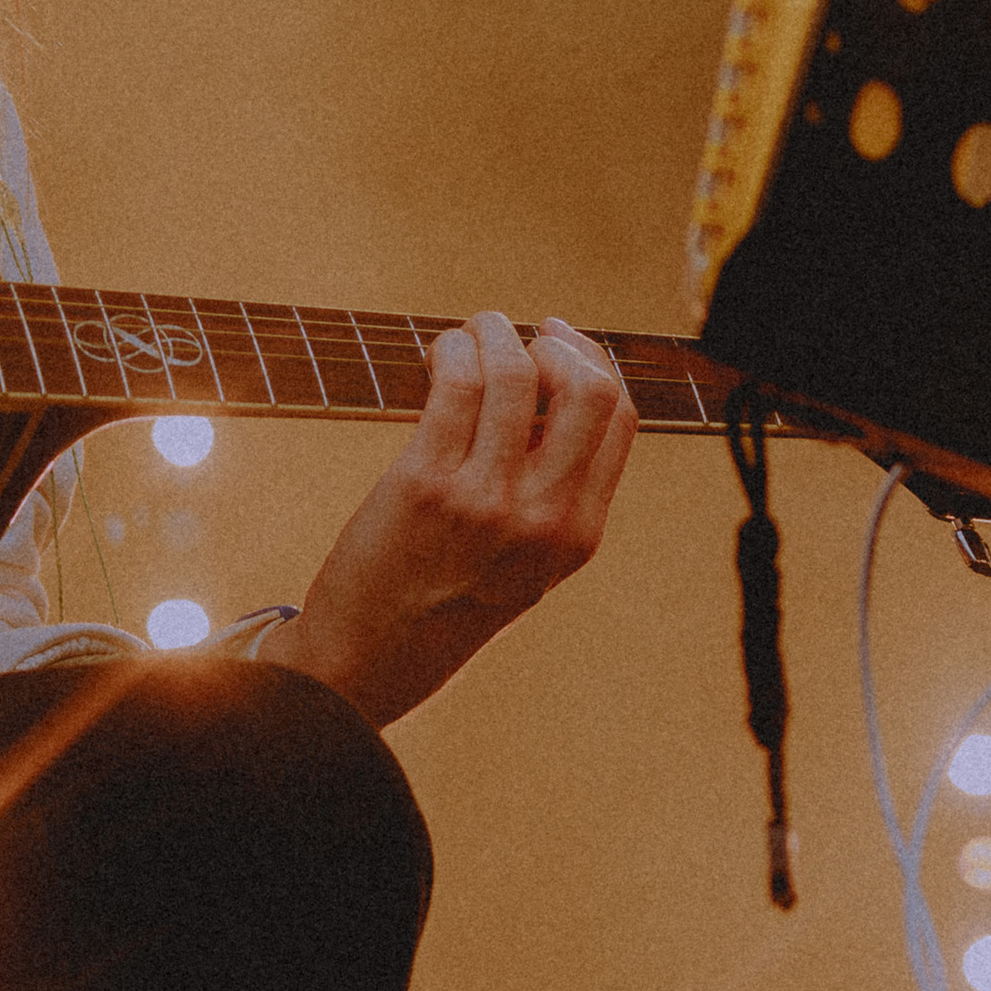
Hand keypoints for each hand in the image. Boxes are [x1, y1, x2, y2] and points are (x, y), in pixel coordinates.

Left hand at [266, 313, 635, 728]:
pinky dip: (452, 349)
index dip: (591, 362)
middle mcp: (544, 518)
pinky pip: (457, 384)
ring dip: (492, 333)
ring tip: (470, 334)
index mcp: (579, 536)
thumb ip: (551, 494)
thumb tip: (551, 390)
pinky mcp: (426, 483)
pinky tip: (440, 354)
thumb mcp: (526, 564)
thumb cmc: (442, 599)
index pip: (619, 419)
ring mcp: (487, 500)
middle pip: (589, 389)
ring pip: (516, 374)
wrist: (370, 657)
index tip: (557, 343)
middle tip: (517, 334)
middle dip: (554, 340)